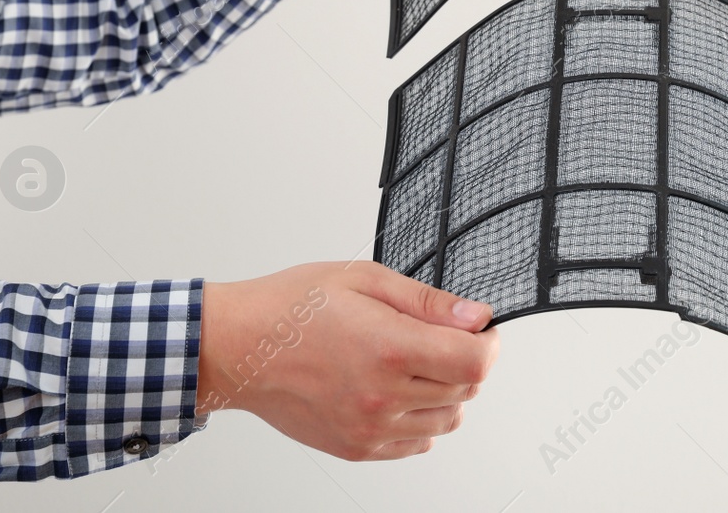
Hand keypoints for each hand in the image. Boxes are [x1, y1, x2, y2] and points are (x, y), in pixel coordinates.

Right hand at [197, 261, 499, 460]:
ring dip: (444, 392)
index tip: (477, 330)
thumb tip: (475, 316)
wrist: (239, 347)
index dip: (488, 343)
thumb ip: (428, 302)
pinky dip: (419, 419)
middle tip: (435, 336)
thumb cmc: (292, 307)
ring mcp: (370, 429)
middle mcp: (383, 397)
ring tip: (411, 362)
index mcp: (391, 349)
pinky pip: (417, 443)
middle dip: (463, 360)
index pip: (477, 363)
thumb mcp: (366, 278)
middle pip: (467, 390)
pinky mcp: (356, 447)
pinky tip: (395, 390)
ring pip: (447, 420)